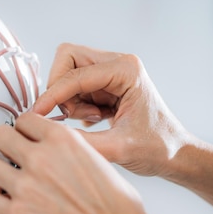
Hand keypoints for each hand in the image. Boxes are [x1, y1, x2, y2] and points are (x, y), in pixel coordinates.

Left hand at [0, 113, 178, 213]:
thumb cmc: (117, 204)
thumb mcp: (97, 160)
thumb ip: (66, 149)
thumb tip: (46, 146)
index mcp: (63, 139)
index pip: (24, 119)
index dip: (25, 133)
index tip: (28, 144)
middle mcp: (40, 158)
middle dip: (5, 147)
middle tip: (13, 161)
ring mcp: (25, 186)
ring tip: (11, 185)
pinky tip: (14, 209)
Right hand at [33, 43, 189, 178]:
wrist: (176, 155)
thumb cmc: (157, 149)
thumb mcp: (118, 149)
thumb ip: (82, 142)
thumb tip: (47, 136)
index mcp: (127, 70)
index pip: (75, 74)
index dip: (52, 95)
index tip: (36, 115)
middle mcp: (118, 63)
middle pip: (67, 59)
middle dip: (60, 89)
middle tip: (72, 116)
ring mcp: (111, 72)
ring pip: (67, 73)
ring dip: (69, 100)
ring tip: (92, 121)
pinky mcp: (105, 85)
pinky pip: (74, 87)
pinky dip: (75, 105)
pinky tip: (96, 121)